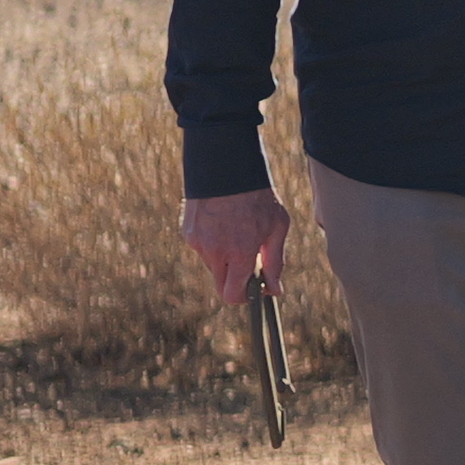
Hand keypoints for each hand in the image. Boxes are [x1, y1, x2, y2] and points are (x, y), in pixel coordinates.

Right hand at [179, 189, 286, 310]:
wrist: (227, 167)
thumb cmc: (258, 197)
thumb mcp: (277, 227)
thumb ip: (275, 262)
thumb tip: (275, 289)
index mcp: (239, 253)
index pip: (233, 295)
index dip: (244, 298)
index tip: (255, 290)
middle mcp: (215, 252)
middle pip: (221, 285)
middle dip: (236, 280)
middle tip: (250, 262)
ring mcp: (198, 243)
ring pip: (213, 266)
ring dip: (225, 259)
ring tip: (237, 232)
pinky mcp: (187, 233)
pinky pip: (203, 249)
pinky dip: (214, 244)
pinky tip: (223, 223)